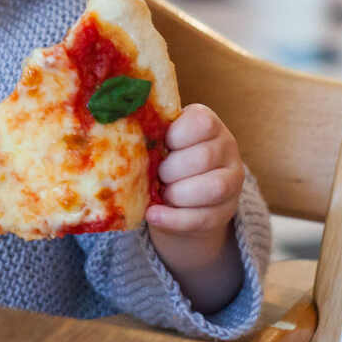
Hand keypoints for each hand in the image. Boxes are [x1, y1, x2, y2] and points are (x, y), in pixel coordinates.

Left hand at [146, 105, 245, 309]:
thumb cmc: (165, 157)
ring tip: (160, 194)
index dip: (175, 136)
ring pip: (213, 187)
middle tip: (156, 175)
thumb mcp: (159, 140)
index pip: (201, 123)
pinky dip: (175, 219)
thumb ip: (146, 132)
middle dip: (172, 170)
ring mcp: (232, 179)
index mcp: (207, 123)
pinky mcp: (227, 210)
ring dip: (178, 194)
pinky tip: (154, 216)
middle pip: (204, 157)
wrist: (184, 194)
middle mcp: (226, 147)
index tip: (160, 145)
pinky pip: (205, 217)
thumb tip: (109, 123)